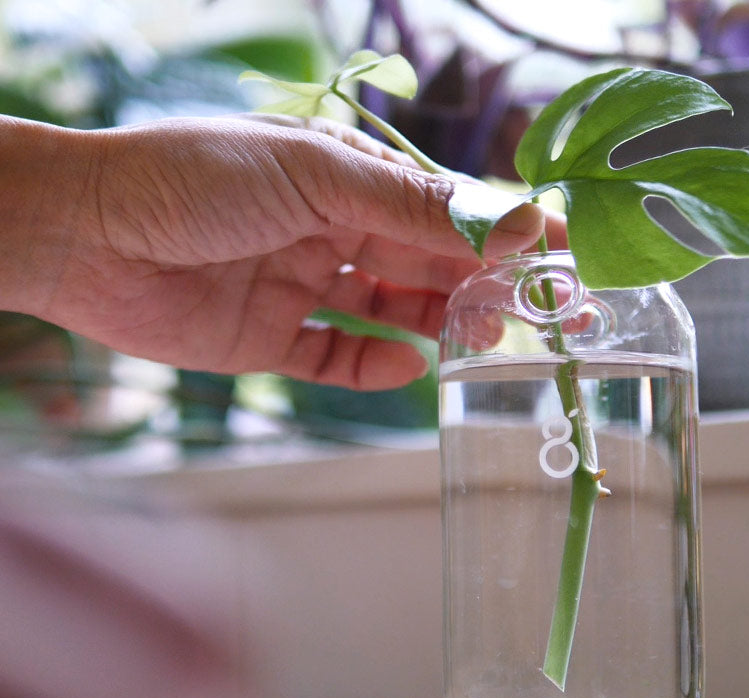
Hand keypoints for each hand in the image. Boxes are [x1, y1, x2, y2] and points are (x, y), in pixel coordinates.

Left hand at [1, 114, 550, 389]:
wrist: (86, 236)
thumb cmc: (193, 179)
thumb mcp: (311, 175)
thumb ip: (406, 205)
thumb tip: (506, 219)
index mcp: (340, 180)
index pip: (437, 207)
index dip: (499, 228)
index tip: (558, 250)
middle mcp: (325, 232)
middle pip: (420, 262)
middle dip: (478, 284)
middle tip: (531, 310)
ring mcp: (299, 287)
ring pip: (387, 310)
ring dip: (436, 323)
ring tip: (481, 336)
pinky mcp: (268, 339)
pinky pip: (333, 359)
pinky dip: (370, 367)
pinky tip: (403, 367)